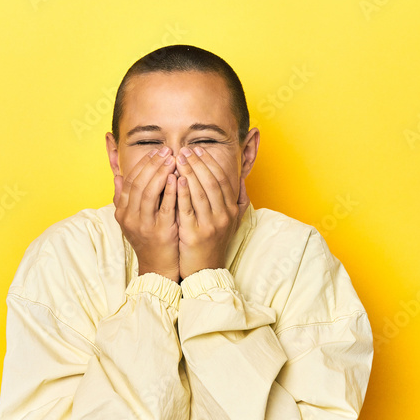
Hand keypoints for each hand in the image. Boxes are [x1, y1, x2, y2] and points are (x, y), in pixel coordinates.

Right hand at [113, 146, 179, 282]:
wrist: (157, 267)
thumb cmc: (148, 240)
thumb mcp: (131, 219)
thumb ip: (124, 198)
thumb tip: (118, 177)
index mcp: (122, 212)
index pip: (130, 181)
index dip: (143, 164)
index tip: (156, 152)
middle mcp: (130, 218)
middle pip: (138, 184)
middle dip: (152, 164)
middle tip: (166, 150)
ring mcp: (144, 226)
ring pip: (149, 193)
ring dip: (160, 173)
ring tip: (172, 159)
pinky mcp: (160, 233)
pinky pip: (164, 208)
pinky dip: (170, 191)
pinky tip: (177, 178)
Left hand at [175, 146, 248, 279]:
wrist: (205, 270)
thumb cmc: (215, 243)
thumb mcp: (233, 223)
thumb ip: (238, 201)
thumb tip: (242, 180)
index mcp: (231, 210)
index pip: (222, 180)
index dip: (210, 163)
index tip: (198, 150)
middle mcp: (224, 216)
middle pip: (212, 183)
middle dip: (198, 163)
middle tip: (185, 150)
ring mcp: (210, 225)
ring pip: (201, 193)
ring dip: (190, 173)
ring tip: (178, 159)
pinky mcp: (194, 234)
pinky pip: (188, 209)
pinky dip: (183, 192)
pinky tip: (176, 179)